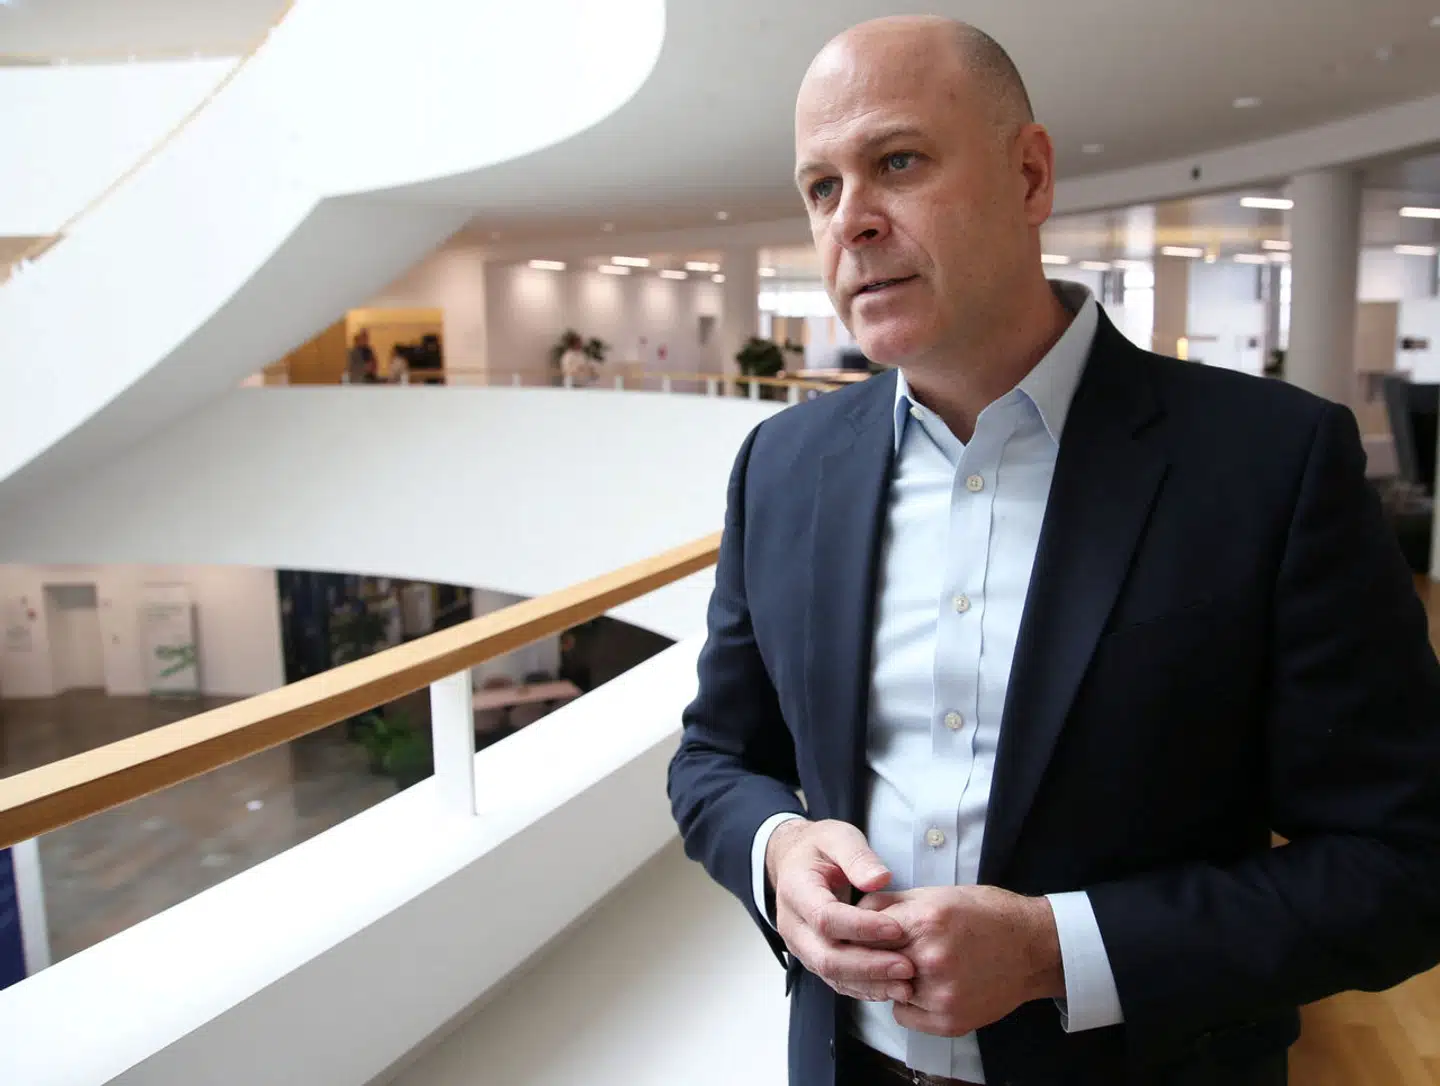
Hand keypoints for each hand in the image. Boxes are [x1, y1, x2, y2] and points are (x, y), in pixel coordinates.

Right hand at [766, 819, 916, 1003]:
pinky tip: (892, 987)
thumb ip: (858, 857)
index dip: (861, 927)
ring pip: (831, 975)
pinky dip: (864, 988)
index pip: (825, 917)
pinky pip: (836, 980)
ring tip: (906, 985)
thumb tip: (879, 879)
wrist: (795, 861)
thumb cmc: (820, 848)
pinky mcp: (813, 957)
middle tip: (907, 966)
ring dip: (870, 983)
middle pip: (826, 956)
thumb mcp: (838, 837)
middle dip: (869, 965)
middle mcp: (793, 924)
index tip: (896, 928)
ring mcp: (801, 945)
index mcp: (796, 890)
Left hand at [855, 885, 1064, 1036]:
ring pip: (885, 989)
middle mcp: (930, 959)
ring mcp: (940, 993)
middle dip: (873, 956)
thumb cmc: (984, 914)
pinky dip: (910, 1002)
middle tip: (886, 951)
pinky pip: (904, 1014)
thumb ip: (889, 903)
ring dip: (892, 979)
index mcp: (924, 921)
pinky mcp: (949, 1020)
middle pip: (872, 962)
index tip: (859, 934)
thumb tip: (854, 911)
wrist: (1031, 947)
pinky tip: (929, 985)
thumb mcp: (934, 894)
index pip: (864, 932)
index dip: (859, 932)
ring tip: (917, 965)